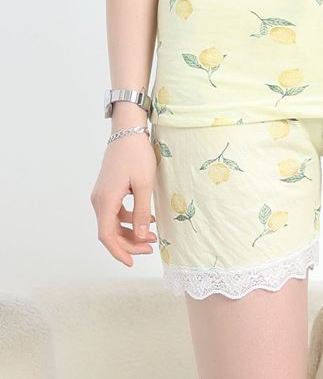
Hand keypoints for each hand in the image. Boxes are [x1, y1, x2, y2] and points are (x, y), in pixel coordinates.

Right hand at [90, 130, 157, 266]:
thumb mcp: (144, 184)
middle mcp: (99, 200)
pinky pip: (115, 212)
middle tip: (151, 248)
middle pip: (110, 231)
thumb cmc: (136, 155)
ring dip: (131, 231)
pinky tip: (148, 217)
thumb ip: (142, 212)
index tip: (132, 262)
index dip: (118, 252)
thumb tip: (141, 235)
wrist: (127, 131)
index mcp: (106, 200)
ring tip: (153, 234)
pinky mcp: (108, 190)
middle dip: (130, 243)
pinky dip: (129, 219)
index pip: (107, 236)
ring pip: (113, 222)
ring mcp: (102, 195)